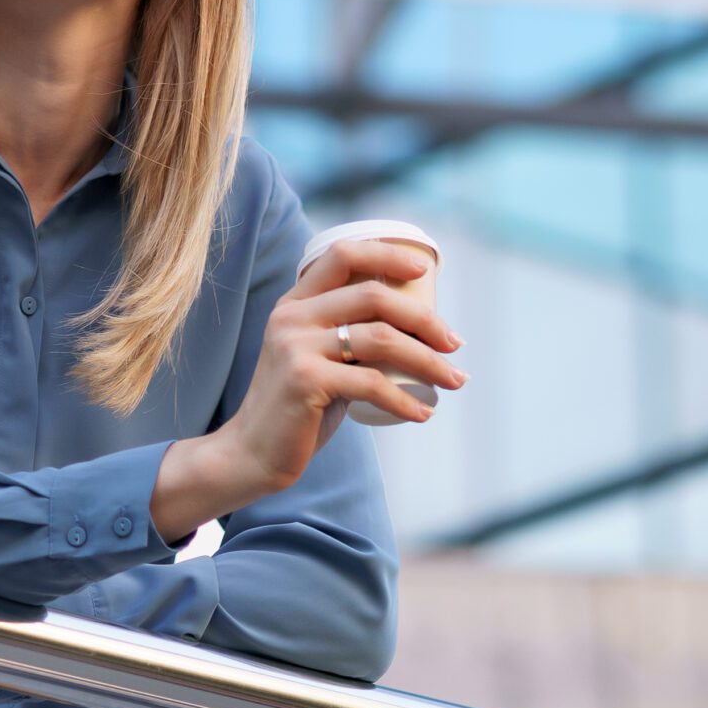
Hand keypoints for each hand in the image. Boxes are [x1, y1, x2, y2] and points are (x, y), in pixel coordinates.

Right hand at [162, 239, 465, 537]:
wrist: (253, 453)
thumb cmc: (298, 406)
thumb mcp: (315, 356)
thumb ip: (345, 334)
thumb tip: (412, 326)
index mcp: (295, 302)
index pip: (343, 255)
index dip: (386, 255)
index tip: (424, 270)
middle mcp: (293, 316)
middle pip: (373, 296)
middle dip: (425, 319)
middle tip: (455, 343)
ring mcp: (296, 347)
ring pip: (380, 339)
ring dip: (427, 361)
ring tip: (454, 380)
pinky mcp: (305, 381)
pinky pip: (371, 383)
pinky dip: (405, 400)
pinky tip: (424, 412)